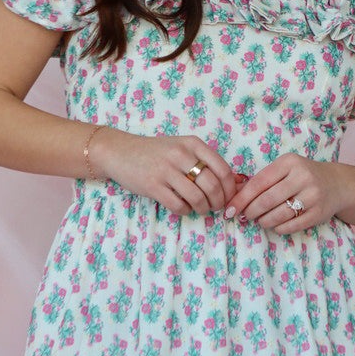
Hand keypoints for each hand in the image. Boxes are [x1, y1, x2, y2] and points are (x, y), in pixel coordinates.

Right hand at [93, 130, 236, 215]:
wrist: (120, 152)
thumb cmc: (156, 152)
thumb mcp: (181, 148)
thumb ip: (204, 161)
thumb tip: (234, 182)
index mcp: (192, 144)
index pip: (223, 169)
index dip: (230, 188)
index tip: (228, 197)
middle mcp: (181, 155)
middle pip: (213, 185)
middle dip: (219, 202)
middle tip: (216, 207)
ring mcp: (166, 170)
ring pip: (197, 197)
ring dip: (203, 208)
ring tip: (201, 209)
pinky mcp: (153, 185)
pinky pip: (178, 205)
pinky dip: (185, 211)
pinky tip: (184, 208)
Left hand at [226, 154, 345, 232]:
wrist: (337, 184)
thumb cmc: (302, 176)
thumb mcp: (284, 169)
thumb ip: (261, 180)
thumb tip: (233, 197)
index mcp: (289, 162)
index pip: (259, 182)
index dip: (241, 198)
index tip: (230, 209)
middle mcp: (302, 177)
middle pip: (267, 200)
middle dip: (251, 211)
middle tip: (245, 216)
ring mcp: (313, 195)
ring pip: (279, 215)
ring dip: (264, 221)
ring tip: (260, 220)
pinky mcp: (319, 213)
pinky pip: (292, 225)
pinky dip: (279, 228)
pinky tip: (275, 225)